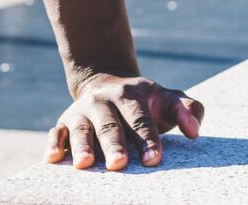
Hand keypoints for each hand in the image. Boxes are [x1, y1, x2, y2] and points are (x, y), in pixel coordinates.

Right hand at [44, 73, 204, 169]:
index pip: (141, 118)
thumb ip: (188, 110)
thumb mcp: (168, 99)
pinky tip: (53, 158)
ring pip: (81, 128)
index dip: (148, 139)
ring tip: (86, 164)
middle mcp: (105, 101)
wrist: (107, 81)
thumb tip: (194, 131)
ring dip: (82, 146)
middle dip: (114, 144)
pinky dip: (53, 144)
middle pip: (110, 124)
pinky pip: (56, 132)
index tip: (154, 159)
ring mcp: (82, 111)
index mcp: (132, 95)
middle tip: (120, 164)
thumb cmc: (145, 102)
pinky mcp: (64, 122)